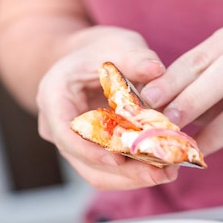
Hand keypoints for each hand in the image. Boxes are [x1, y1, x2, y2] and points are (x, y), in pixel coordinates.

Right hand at [36, 26, 178, 189]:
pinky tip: (163, 168)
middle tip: (160, 172)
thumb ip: (135, 56)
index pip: (66, 133)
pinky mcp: (92, 154)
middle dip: (124, 172)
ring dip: (133, 178)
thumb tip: (156, 70)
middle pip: (85, 162)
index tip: (119, 159)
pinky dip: (135, 173)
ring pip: (98, 174)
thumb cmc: (101, 49)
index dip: (91, 150)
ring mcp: (74, 145)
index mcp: (54, 97)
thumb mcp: (118, 44)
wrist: (89, 59)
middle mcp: (58, 127)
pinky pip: (110, 172)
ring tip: (168, 173)